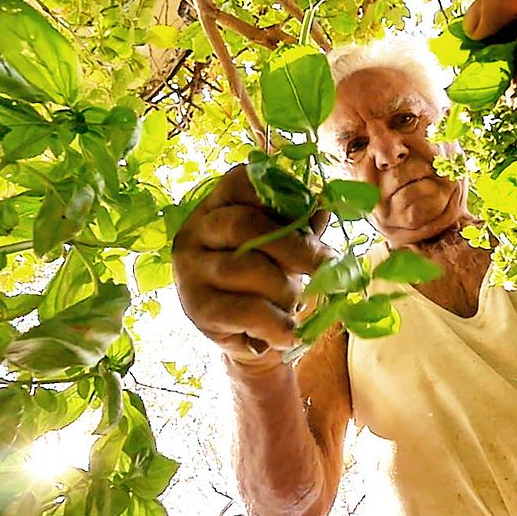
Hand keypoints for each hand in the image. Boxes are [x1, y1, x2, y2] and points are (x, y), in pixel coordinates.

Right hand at [172, 165, 331, 364]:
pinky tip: (288, 331)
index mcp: (216, 205)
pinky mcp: (198, 309)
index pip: (241, 181)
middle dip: (295, 246)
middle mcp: (195, 232)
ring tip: (296, 303)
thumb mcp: (281, 247)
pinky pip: (247, 311)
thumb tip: (321, 208)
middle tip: (326, 264)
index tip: (309, 219)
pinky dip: (278, 323)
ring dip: (286, 290)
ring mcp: (191, 270)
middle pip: (245, 225)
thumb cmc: (266, 279)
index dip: (280, 194)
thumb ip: (299, 226)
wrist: (245, 334)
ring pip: (248, 269)